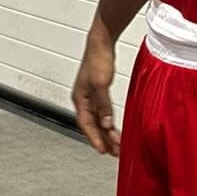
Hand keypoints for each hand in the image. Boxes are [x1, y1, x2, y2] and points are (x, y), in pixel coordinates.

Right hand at [71, 36, 119, 155]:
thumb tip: (106, 122)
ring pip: (97, 120)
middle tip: (113, 152)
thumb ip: (103, 104)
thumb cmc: (97, 58)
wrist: (101, 43)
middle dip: (102, 139)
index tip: (102, 150)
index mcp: (80, 98)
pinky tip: (114, 127)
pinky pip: (102, 112)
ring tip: (116, 145)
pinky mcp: (98, 92)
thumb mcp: (101, 83)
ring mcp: (90, 96)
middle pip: (92, 125)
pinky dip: (108, 122)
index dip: (94, 138)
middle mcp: (83, 99)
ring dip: (106, 132)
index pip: (85, 124)